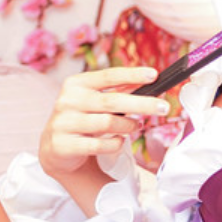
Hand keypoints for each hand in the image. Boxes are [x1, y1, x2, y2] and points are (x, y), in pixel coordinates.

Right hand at [39, 66, 169, 182]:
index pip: (109, 75)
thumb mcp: (96, 100)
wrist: (56, 147)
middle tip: (164, 108)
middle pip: (113, 101)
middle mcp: (68, 100)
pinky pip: (99, 145)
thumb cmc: (84, 118)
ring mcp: (63, 123)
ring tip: (136, 126)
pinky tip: (118, 141)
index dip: (132, 74)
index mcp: (77, 83)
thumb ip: (118, 91)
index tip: (154, 74)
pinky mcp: (64, 145)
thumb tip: (149, 80)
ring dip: (128, 125)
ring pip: (108, 123)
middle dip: (143, 104)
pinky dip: (115, 143)